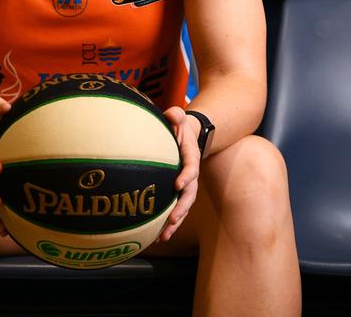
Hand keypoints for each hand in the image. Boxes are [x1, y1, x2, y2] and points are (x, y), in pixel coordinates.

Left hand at [158, 106, 200, 241]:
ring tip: (165, 235)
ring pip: (183, 207)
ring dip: (175, 222)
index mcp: (190, 157)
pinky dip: (170, 224)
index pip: (191, 168)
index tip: (179, 184)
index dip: (187, 176)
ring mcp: (186, 186)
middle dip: (181, 208)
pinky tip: (159, 237)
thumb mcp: (179, 117)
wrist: (188, 136)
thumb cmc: (179, 126)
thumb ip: (177, 115)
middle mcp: (190, 174)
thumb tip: (173, 113)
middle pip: (189, 194)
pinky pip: (175, 209)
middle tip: (172, 218)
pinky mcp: (178, 193)